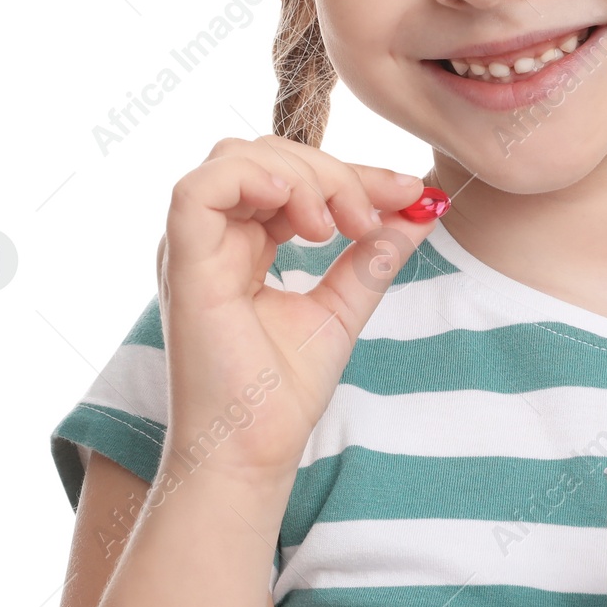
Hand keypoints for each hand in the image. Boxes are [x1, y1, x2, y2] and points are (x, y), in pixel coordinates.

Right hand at [157, 134, 434, 486]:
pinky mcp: (182, 262)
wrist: (253, 451)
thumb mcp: (345, 304)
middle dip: (334, 172)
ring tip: (337, 227)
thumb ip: (375, 252)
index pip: (295, 175)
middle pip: (268, 155)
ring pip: (237, 158)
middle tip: (371, 218)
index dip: (354, 173)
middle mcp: (212, 238)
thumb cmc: (283, 392)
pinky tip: (302, 212)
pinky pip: (198, 190)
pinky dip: (253, 179)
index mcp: (243, 243)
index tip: (409, 190)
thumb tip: (424, 205)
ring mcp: (192, 247)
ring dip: (302, 176)